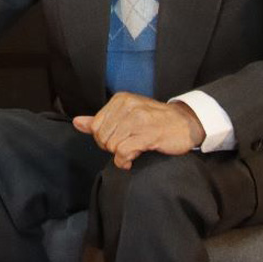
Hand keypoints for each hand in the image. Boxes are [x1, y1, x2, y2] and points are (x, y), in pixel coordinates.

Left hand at [72, 93, 205, 168]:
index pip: (95, 126)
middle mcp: (128, 106)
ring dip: (121, 155)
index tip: (117, 141)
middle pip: (102, 137)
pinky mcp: (149, 134)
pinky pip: (124, 152)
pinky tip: (134, 159)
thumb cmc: (154, 121)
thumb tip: (77, 122)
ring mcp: (139, 119)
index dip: (103, 139)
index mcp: (120, 100)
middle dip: (111, 148)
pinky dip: (125, 161)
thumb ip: (100, 120)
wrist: (185, 123)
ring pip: (112, 146)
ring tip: (133, 152)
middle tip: (126, 147)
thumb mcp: (126, 115)